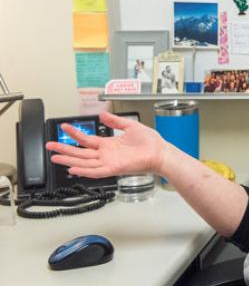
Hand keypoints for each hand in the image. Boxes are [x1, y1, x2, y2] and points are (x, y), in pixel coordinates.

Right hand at [46, 111, 166, 177]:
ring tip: (54, 157)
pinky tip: (73, 168)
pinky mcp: (115, 168)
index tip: (63, 127)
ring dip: (69, 160)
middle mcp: (107, 154)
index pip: (86, 140)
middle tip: (50, 146)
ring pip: (84, 162)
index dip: (74, 134)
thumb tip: (103, 114)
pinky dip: (84, 171)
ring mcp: (109, 162)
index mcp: (109, 144)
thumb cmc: (150, 142)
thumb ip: (115, 121)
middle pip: (80, 153)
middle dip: (64, 150)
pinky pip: (96, 171)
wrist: (161, 152)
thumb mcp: (130, 126)